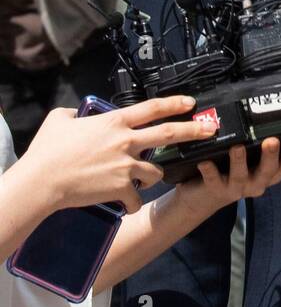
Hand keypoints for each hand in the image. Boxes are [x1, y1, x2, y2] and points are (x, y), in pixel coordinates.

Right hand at [21, 95, 216, 214]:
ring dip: (151, 178)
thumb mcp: (59, 120)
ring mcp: (125, 166)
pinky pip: (137, 199)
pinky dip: (132, 203)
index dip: (174, 103)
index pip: (151, 108)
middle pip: (168, 134)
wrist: (44, 180)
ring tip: (138, 181)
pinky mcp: (122, 188)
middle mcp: (125, 141)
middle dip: (193, 131)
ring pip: (156, 172)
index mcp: (113, 122)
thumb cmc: (48, 151)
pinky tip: (124, 204)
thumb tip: (77, 114)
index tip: (191, 102)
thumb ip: (74, 114)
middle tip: (210, 130)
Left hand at [177, 136, 280, 214]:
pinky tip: (205, 161)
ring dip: (240, 161)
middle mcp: (256, 182)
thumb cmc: (228, 170)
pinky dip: (209, 170)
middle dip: (271, 155)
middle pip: (268, 171)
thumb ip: (256, 144)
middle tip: (273, 140)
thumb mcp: (247, 160)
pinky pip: (213, 179)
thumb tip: (267, 114)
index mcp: (267, 174)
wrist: (201, 198)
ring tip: (237, 147)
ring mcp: (236, 188)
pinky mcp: (215, 190)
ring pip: (241, 175)